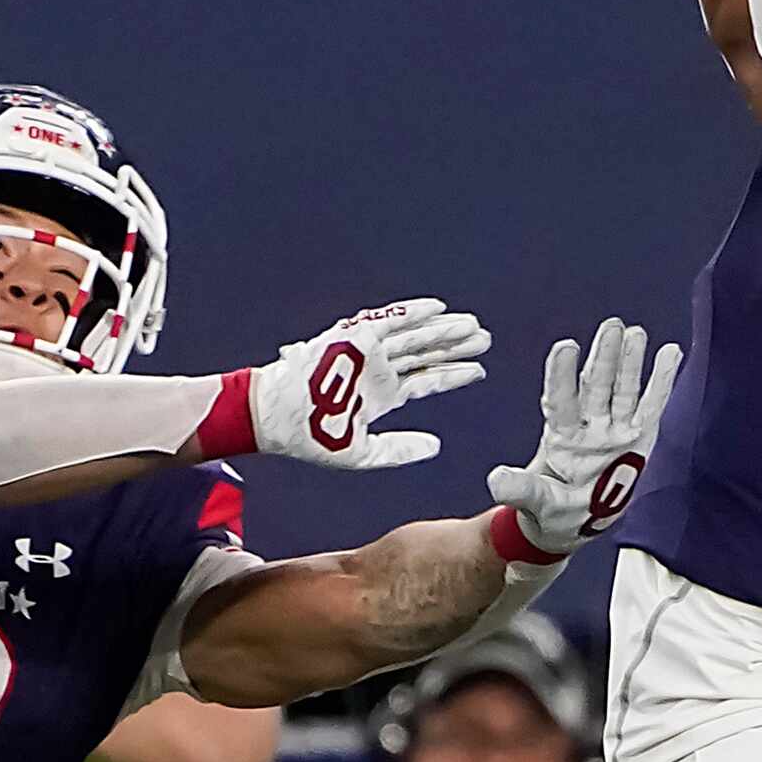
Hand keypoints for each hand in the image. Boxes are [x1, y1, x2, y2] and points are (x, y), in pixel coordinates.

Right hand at [242, 299, 489, 469]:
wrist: (274, 417)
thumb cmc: (310, 437)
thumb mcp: (362, 452)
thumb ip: (400, 450)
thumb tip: (437, 447)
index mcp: (381, 395)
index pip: (426, 381)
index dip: (453, 375)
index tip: (480, 371)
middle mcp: (379, 370)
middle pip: (426, 354)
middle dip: (456, 347)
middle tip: (486, 340)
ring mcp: (368, 352)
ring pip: (415, 337)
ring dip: (443, 331)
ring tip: (474, 327)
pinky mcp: (354, 337)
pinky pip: (390, 320)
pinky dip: (413, 313)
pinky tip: (439, 309)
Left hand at [486, 317, 681, 559]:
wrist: (575, 524)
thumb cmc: (550, 510)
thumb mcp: (534, 502)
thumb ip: (520, 488)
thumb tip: (496, 479)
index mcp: (561, 437)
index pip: (562, 401)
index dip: (562, 375)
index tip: (565, 347)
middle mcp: (588, 426)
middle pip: (597, 387)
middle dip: (604, 357)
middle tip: (612, 326)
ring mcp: (615, 430)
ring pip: (624, 390)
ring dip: (630, 362)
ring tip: (635, 332)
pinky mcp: (639, 438)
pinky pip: (652, 406)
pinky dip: (661, 380)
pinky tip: (669, 351)